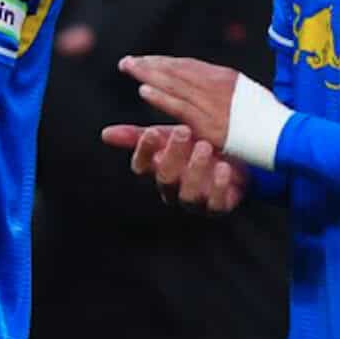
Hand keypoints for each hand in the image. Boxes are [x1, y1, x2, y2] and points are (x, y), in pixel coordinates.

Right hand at [101, 122, 246, 214]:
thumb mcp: (169, 136)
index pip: (142, 166)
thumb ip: (140, 136)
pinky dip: (219, 187)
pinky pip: (216, 204)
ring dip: (195, 169)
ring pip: (188, 194)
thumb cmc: (195, 146)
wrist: (234, 157)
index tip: (151, 131)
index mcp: (158, 170)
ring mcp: (196, 201)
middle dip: (173, 155)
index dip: (144, 151)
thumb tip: (105, 134)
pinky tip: (223, 168)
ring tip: (204, 147)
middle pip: (165, 178)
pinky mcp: (218, 207)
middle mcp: (173, 189)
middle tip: (183, 130)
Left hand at [119, 54, 292, 169]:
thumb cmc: (270, 120)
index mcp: (226, 77)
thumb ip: (227, 89)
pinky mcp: (210, 122)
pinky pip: (180, 106)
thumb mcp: (249, 95)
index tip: (146, 59)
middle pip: (177, 69)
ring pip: (174, 83)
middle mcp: (218, 84)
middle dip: (151, 64)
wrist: (285, 136)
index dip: (164, 62)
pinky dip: (161, 96)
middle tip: (127, 61)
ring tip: (129, 69)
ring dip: (149, 74)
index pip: (188, 65)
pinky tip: (143, 90)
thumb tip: (212, 83)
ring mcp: (213, 102)